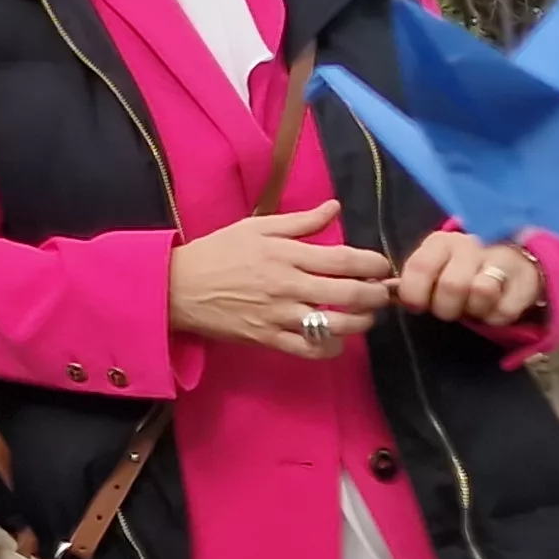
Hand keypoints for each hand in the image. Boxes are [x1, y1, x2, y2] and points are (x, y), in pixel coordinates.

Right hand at [169, 201, 392, 356]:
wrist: (177, 287)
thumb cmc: (217, 252)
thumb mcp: (254, 228)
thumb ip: (299, 221)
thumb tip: (335, 208)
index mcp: (285, 253)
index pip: (345, 260)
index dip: (374, 263)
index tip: (381, 265)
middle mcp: (287, 285)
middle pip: (350, 294)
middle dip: (376, 295)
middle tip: (381, 293)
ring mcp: (279, 315)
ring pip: (337, 326)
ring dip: (362, 322)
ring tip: (365, 316)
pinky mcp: (269, 338)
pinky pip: (312, 350)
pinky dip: (332, 348)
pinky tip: (336, 339)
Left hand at [397, 229, 548, 328]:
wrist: (511, 258)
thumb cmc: (459, 268)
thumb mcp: (433, 266)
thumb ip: (412, 278)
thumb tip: (384, 292)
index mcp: (440, 242)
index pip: (419, 267)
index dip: (414, 293)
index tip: (417, 305)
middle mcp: (471, 245)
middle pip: (452, 286)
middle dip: (446, 308)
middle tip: (449, 309)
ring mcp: (501, 259)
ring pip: (481, 292)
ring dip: (473, 310)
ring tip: (472, 306)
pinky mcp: (527, 279)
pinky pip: (506, 310)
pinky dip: (495, 318)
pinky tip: (493, 309)